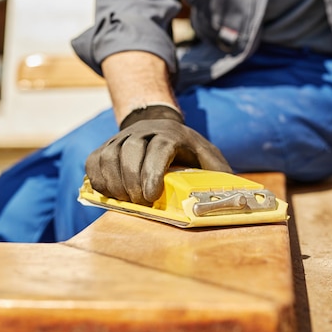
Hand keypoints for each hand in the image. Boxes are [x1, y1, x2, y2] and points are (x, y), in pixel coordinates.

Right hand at [85, 105, 231, 204]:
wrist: (162, 127)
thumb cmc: (190, 152)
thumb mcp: (209, 158)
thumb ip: (219, 173)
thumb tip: (238, 198)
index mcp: (173, 133)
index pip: (159, 147)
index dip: (152, 172)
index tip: (151, 196)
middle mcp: (145, 131)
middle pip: (130, 151)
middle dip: (133, 182)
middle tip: (140, 203)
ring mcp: (122, 137)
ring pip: (109, 156)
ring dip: (114, 183)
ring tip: (125, 201)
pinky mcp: (106, 146)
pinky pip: (94, 160)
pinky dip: (97, 179)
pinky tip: (109, 193)